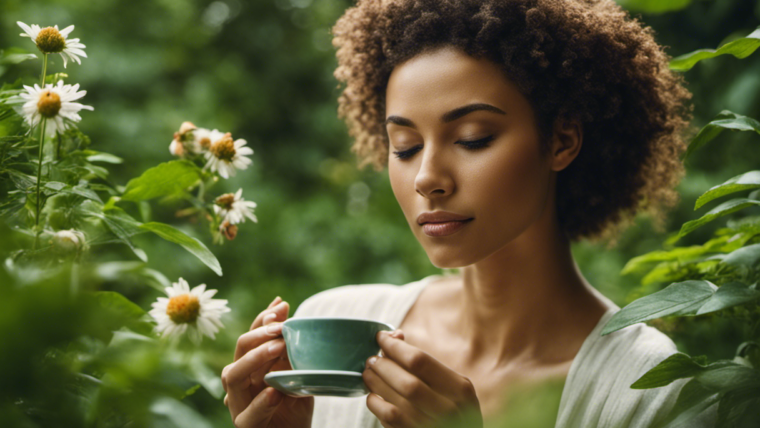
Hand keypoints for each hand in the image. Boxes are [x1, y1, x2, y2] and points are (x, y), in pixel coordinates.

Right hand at [221, 296, 313, 427]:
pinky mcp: (246, 426)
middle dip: (259, 334)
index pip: (251, 336)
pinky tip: (275, 392)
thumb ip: (287, 346)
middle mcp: (241, 382)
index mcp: (251, 367)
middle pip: (239, 350)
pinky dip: (261, 402)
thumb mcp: (296, 372)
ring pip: (233, 376)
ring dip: (256, 358)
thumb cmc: (294, 406)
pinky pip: (247, 415)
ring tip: (279, 347)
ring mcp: (239, 405)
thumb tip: (281, 304)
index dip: (262, 318)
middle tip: (282, 329)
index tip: (282, 306)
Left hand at [362, 330, 483, 427]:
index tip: (381, 338)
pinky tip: (373, 396)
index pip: (420, 361)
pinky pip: (390, 420)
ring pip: (395, 404)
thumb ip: (426, 362)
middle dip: (383, 367)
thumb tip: (394, 336)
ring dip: (376, 385)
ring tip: (368, 374)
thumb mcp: (452, 384)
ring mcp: (432, 427)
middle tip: (372, 359)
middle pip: (407, 383)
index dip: (395, 347)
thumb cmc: (452, 406)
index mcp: (460, 389)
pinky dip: (376, 405)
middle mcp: (449, 410)